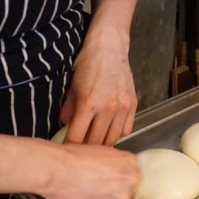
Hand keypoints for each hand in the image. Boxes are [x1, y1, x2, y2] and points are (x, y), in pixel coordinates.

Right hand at [44, 143, 139, 198]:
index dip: (118, 173)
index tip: (109, 174)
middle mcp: (130, 181)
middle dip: (115, 186)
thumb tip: (116, 170)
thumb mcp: (100, 150)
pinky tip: (85, 198)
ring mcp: (120, 198)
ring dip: (107, 198)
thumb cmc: (73, 157)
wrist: (57, 171)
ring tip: (89, 191)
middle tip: (97, 183)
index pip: (132, 170)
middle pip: (127, 187)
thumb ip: (115, 161)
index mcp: (130, 162)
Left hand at [60, 27, 136, 146]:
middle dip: (86, 149)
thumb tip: (66, 126)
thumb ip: (68, 109)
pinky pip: (126, 130)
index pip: (77, 137)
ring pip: (112, 139)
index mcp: (88, 104)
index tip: (66, 150)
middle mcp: (107, 108)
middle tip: (80, 150)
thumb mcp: (72, 86)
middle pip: (96, 142)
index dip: (70, 146)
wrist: (109, 47)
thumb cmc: (87, 64)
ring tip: (94, 144)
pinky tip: (109, 131)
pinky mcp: (133, 105)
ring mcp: (122, 108)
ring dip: (102, 144)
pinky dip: (116, 134)